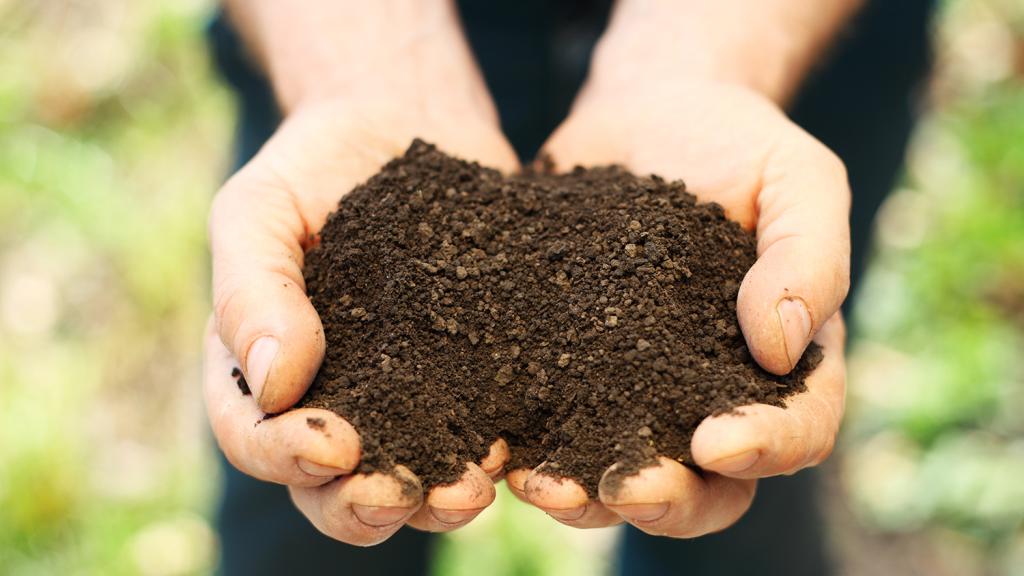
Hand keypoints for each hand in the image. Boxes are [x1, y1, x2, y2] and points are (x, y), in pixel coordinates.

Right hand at [204, 98, 518, 544]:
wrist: (405, 121)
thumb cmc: (316, 162)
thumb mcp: (260, 208)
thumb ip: (251, 291)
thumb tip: (275, 385)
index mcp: (259, 368)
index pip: (253, 434)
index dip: (284, 455)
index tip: (332, 445)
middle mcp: (331, 396)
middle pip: (328, 487)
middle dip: (360, 504)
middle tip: (398, 495)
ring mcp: (403, 395)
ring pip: (406, 481)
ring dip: (431, 502)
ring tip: (468, 492)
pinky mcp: (469, 378)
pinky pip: (473, 436)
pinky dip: (488, 458)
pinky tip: (510, 452)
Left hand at [506, 79, 849, 535]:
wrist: (646, 113)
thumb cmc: (736, 143)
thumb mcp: (796, 178)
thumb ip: (807, 256)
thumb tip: (778, 347)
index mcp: (781, 364)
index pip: (797, 426)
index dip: (767, 445)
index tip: (719, 441)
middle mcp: (706, 395)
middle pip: (707, 485)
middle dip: (670, 498)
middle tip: (627, 487)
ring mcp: (632, 392)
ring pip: (621, 477)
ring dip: (587, 497)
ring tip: (543, 487)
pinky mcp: (563, 372)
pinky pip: (550, 430)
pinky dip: (526, 453)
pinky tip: (495, 453)